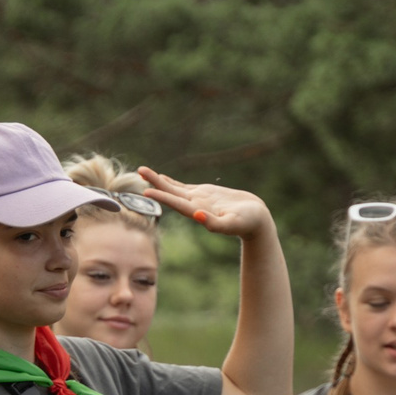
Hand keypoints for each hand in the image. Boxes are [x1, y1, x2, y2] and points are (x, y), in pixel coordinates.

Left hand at [134, 168, 274, 240]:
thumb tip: (197, 216)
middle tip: (139, 170)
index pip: (177, 203)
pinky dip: (172, 183)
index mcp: (200, 212)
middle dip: (155, 182)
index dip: (162, 196)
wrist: (256, 219)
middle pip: (171, 193)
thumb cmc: (248, 223)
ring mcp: (198, 199)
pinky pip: (183, 188)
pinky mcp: (204, 194)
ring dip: (159, 181)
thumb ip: (215, 223)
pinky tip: (162, 178)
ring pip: (174, 188)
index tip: (147, 190)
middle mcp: (195, 206)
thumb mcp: (233, 224)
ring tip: (143, 171)